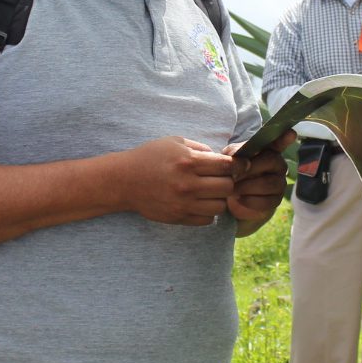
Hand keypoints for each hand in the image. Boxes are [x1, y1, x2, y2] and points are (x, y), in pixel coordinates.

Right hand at [117, 137, 236, 226]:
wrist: (124, 181)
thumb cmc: (150, 157)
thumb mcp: (174, 142)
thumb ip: (200, 148)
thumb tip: (222, 158)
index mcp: (188, 161)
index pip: (227, 166)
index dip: (236, 165)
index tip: (236, 166)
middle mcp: (187, 184)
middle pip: (228, 187)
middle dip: (228, 182)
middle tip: (220, 179)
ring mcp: (183, 203)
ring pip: (220, 206)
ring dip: (219, 199)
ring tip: (210, 192)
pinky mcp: (179, 217)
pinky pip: (207, 219)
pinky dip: (208, 212)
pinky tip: (199, 203)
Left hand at [224, 135, 291, 224]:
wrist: (233, 198)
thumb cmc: (234, 172)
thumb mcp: (229, 159)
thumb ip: (233, 153)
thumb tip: (236, 154)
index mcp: (267, 150)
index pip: (278, 142)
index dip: (284, 138)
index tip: (291, 133)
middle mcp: (278, 164)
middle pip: (271, 160)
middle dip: (250, 169)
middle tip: (233, 176)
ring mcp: (279, 182)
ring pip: (268, 183)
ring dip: (247, 187)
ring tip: (232, 190)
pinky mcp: (276, 200)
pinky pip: (267, 201)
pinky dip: (249, 200)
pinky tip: (239, 199)